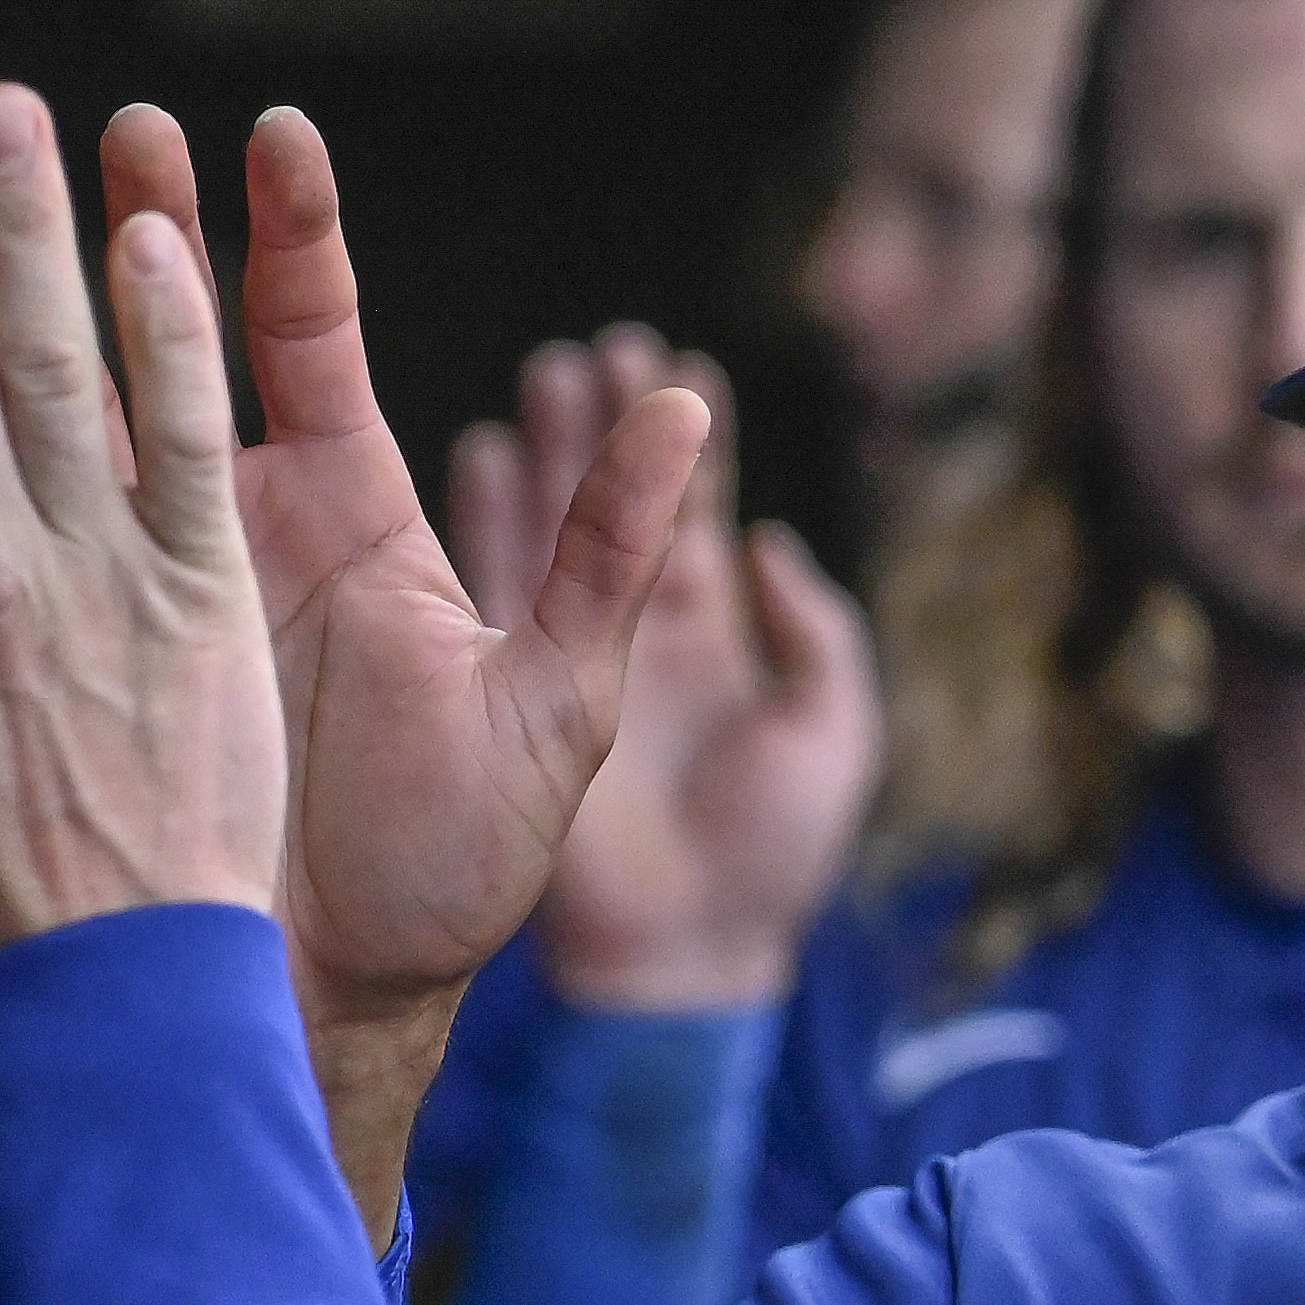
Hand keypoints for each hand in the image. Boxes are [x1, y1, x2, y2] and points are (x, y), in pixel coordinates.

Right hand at [95, 115, 704, 1057]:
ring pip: (77, 400)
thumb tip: (690, 404)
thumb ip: (618, 552)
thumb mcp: (559, 701)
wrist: (340, 997)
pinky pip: (21, 518)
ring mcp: (146, 575)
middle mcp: (239, 521)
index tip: (270, 131)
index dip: (287, 230)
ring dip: (35, 286)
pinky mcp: (81, 645)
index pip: (309, 331)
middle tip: (86, 109)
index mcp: (349, 510)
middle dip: (133, 214)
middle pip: (173, 331)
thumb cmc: (456, 864)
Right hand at [445, 331, 875, 1011]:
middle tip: (586, 342)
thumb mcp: (825, 737)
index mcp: (711, 640)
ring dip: (544, 453)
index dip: (681, 440)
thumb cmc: (768, 863)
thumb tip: (767, 542)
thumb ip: (814, 636)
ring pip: (545, 529)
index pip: (693, 516)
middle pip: (612, 503)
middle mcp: (633, 638)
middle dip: (599, 421)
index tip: (663, 354)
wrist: (676, 962)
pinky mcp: (505, 699)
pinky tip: (478, 453)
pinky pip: (485, 593)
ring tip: (537, 374)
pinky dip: (482, 523)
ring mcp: (563, 666)